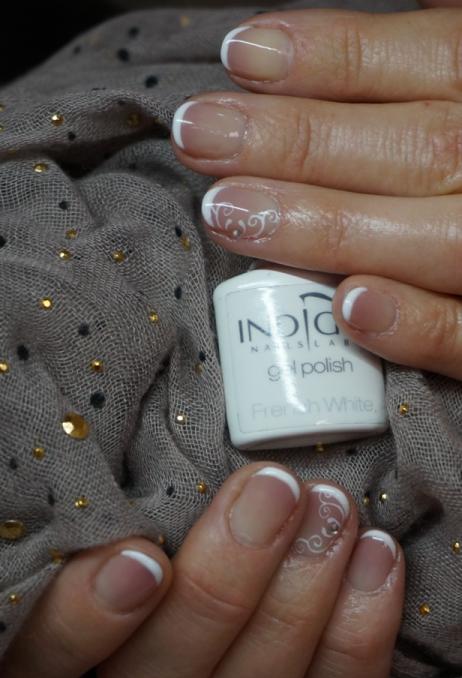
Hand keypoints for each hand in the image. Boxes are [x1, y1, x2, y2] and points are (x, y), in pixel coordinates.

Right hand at [1, 464, 403, 677]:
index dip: (83, 621)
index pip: (44, 660)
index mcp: (93, 623)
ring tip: (330, 507)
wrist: (294, 487)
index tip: (140, 555)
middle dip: (220, 588)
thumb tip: (117, 410)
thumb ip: (133, 452)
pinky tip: (374, 553)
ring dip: (292, 606)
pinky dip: (357, 635)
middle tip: (272, 489)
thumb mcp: (159, 443)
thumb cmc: (202, 453)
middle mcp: (153, 673)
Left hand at [172, 1, 461, 380]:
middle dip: (301, 140)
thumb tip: (341, 37)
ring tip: (229, 211)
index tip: (242, 56)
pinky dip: (417, 325)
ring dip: (328, 225)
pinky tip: (349, 305)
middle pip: (418, 147)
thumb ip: (437, 59)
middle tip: (202, 134)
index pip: (434, 58)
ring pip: (435, 237)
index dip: (336, 56)